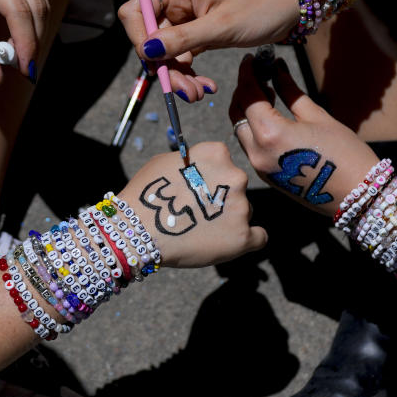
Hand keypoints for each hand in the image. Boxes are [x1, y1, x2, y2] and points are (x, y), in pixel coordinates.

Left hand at [0, 0, 49, 83]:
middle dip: (33, 41)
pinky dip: (34, 19)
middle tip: (26, 68)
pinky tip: (22, 37)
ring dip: (36, 32)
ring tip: (21, 55)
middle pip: (36, 7)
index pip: (17, 10)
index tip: (25, 70)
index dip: (25, 43)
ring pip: (42, 2)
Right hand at [117, 0, 298, 101]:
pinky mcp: (196, 32)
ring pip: (165, 52)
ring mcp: (185, 18)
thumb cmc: (260, 7)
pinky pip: (181, 56)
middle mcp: (176, 1)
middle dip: (164, 67)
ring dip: (178, 75)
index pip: (136, 10)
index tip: (155, 62)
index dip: (138, 38)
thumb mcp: (223, 26)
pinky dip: (189, 73)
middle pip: (150, 38)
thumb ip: (184, 38)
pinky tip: (205, 86)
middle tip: (185, 91)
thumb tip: (148, 50)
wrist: (289, 8)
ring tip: (199, 93)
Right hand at [117, 142, 266, 267]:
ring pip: (244, 212)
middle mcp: (235, 176)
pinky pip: (258, 237)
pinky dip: (247, 239)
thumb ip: (193, 161)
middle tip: (199, 212)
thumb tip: (202, 168)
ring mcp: (241, 207)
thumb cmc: (147, 195)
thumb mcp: (165, 161)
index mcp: (217, 153)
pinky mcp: (242, 237)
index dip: (211, 177)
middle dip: (222, 198)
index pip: (225, 164)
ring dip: (229, 219)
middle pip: (237, 188)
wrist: (137, 230)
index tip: (198, 189)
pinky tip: (230, 242)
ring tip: (202, 230)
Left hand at [229, 55, 379, 215]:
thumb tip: (276, 69)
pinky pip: (250, 145)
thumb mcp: (317, 116)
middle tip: (258, 73)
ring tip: (266, 92)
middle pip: (237, 113)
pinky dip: (254, 127)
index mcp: (269, 133)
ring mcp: (259, 167)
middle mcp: (257, 152)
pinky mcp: (265, 176)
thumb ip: (290, 91)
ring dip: (247, 109)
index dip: (247, 74)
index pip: (247, 95)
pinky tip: (270, 115)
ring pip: (241, 130)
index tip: (251, 59)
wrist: (356, 195)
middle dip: (244, 90)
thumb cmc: (344, 152)